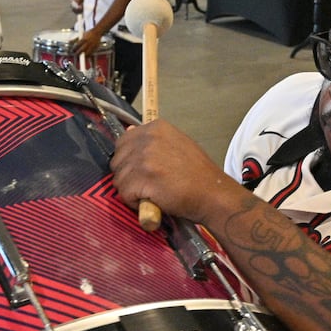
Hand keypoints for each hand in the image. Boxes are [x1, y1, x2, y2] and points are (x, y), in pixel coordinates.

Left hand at [72, 27, 104, 56]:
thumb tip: (69, 42)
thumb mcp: (81, 35)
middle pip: (81, 50)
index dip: (74, 49)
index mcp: (84, 39)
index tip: (72, 51)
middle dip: (78, 54)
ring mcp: (92, 46)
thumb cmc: (88, 34)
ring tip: (80, 57)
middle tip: (76, 55)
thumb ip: (75, 39)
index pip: (77, 45)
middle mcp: (88, 43)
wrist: (97, 32)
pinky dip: (88, 56)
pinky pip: (91, 54)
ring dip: (83, 56)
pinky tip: (85, 56)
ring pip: (86, 54)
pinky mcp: (95, 48)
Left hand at [110, 120, 235, 225]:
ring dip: (131, 191)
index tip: (142, 172)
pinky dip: (134, 203)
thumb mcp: (177, 145)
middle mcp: (148, 138)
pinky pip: (124, 193)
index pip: (123, 142)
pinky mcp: (143, 178)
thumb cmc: (198, 174)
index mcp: (156, 128)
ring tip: (152, 194)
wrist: (213, 194)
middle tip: (147, 185)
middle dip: (128, 176)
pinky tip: (152, 201)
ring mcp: (145, 157)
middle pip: (117, 160)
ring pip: (119, 179)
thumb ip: (153, 140)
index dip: (129, 161)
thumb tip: (129, 131)